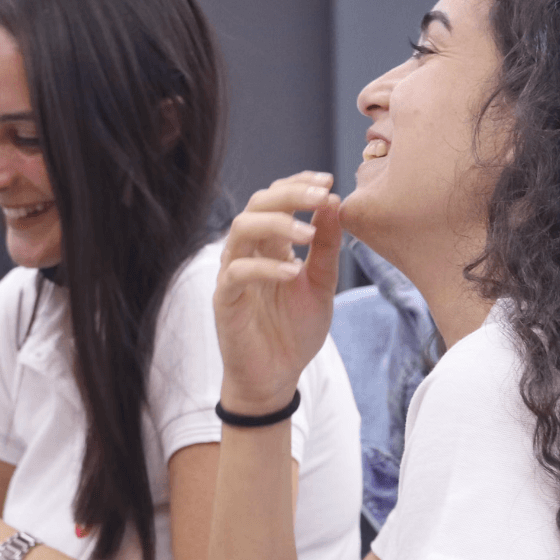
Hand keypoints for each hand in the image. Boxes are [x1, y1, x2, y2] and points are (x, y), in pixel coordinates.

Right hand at [214, 171, 340, 412]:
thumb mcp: (321, 284)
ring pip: (241, 229)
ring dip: (276, 224)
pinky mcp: (225, 299)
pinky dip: (265, 268)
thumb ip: (326, 247)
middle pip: (257, 204)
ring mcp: (233, 273)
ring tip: (308, 234)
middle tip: (321, 196)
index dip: (298, 185)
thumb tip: (334, 204)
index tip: (328, 183)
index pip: (276, 199)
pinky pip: (237, 272)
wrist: (276, 376)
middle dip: (289, 195)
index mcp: (270, 244)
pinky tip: (293, 273)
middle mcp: (248, 251)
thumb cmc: (294, 330)